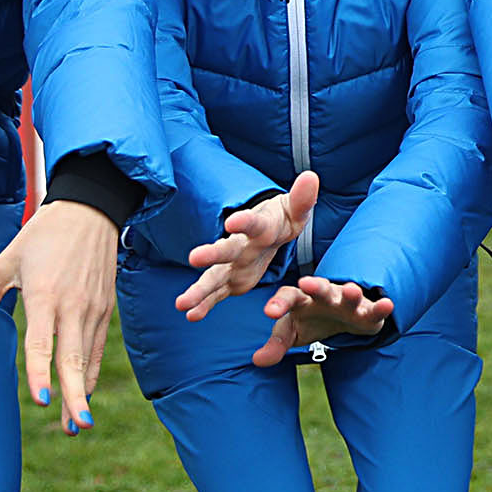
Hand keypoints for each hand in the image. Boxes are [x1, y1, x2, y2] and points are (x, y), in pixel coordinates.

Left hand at [0, 196, 120, 433]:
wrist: (89, 210)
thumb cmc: (42, 235)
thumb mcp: (6, 262)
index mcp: (44, 295)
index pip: (42, 342)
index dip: (41, 372)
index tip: (40, 400)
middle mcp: (72, 306)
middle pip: (74, 358)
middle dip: (75, 395)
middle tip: (76, 426)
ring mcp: (93, 308)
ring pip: (88, 358)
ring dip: (84, 391)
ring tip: (78, 424)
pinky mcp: (105, 308)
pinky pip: (98, 347)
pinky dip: (90, 372)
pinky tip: (85, 392)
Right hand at [178, 171, 318, 318]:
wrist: (268, 228)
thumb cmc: (282, 219)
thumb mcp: (295, 211)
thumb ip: (302, 199)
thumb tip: (311, 177)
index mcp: (260, 227)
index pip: (253, 223)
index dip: (244, 222)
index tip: (232, 223)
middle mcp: (241, 245)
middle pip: (226, 250)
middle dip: (212, 255)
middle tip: (193, 258)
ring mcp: (233, 264)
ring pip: (214, 277)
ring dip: (200, 290)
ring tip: (181, 304)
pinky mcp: (231, 280)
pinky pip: (217, 294)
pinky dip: (204, 304)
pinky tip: (189, 314)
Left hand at [251, 277, 397, 368]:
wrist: (341, 314)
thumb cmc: (311, 319)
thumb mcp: (291, 332)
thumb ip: (275, 345)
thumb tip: (257, 361)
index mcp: (301, 299)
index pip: (288, 297)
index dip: (278, 303)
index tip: (269, 312)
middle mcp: (324, 296)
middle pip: (319, 288)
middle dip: (314, 286)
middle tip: (306, 282)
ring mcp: (347, 302)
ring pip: (349, 296)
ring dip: (350, 293)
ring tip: (352, 290)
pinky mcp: (368, 312)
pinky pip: (374, 309)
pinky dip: (381, 307)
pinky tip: (388, 305)